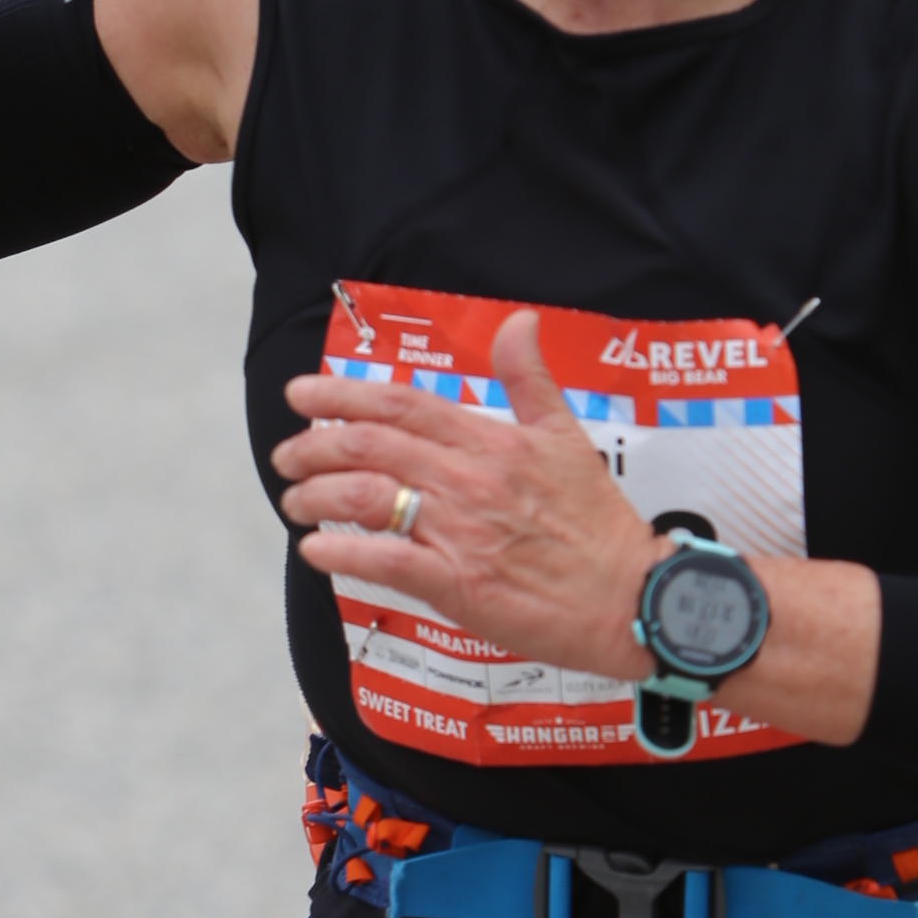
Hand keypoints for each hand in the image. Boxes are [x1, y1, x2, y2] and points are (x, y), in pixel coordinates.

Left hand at [276, 306, 660, 680]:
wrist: (631, 596)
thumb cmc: (598, 523)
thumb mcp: (569, 436)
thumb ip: (531, 380)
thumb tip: (520, 322)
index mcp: (492, 440)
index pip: (402, 405)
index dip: (342, 394)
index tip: (301, 395)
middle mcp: (470, 479)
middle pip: (370, 445)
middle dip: (313, 446)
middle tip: (286, 455)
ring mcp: (462, 532)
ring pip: (368, 497)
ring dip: (317, 495)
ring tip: (294, 501)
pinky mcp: (460, 584)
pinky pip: (387, 561)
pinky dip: (343, 553)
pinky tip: (316, 550)